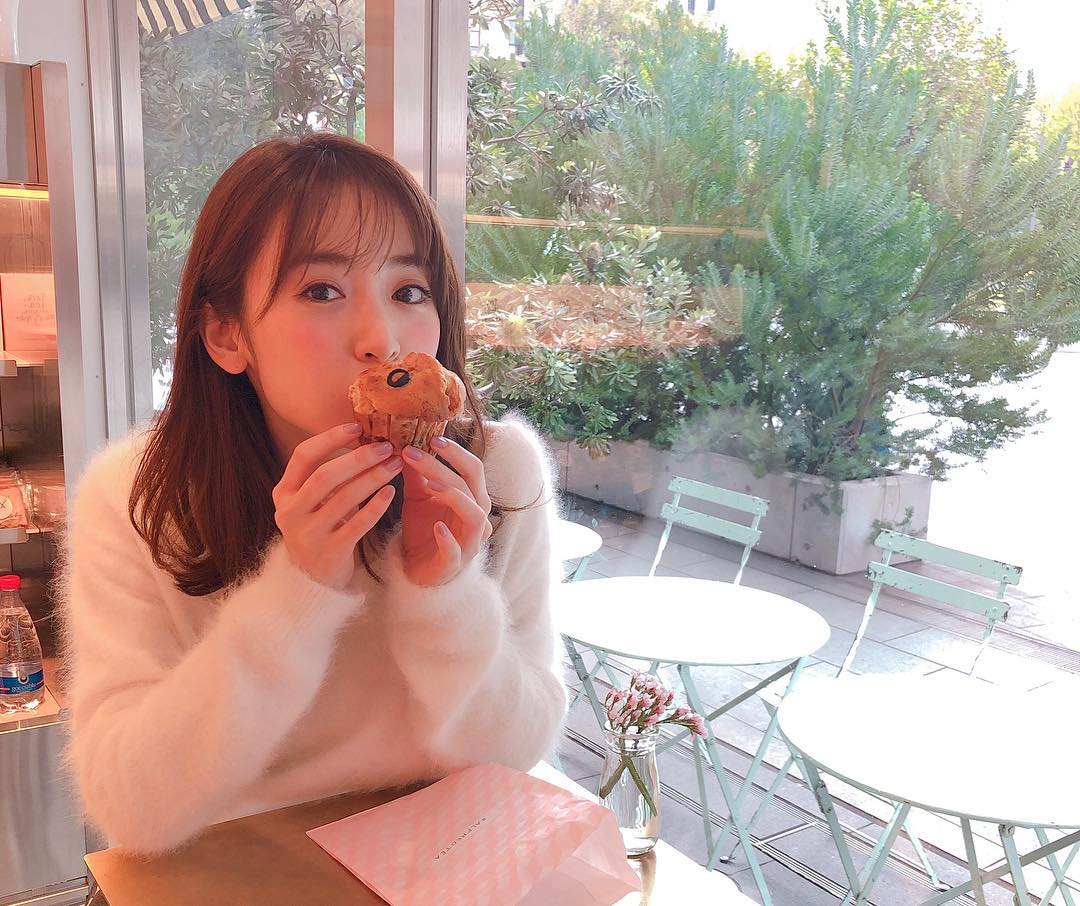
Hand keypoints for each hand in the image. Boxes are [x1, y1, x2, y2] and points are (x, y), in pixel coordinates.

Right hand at [273, 424, 403, 588]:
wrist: (314, 580)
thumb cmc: (320, 528)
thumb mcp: (312, 501)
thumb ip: (328, 474)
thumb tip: (362, 437)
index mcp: (284, 493)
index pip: (303, 456)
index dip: (329, 439)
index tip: (356, 426)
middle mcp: (290, 513)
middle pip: (325, 476)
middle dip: (358, 458)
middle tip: (386, 447)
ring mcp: (308, 535)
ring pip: (344, 499)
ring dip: (373, 478)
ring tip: (396, 465)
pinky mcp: (329, 554)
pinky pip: (356, 525)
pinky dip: (376, 507)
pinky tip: (391, 492)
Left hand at [399, 435, 492, 585]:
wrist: (417, 568)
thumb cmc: (424, 528)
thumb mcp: (417, 496)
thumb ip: (416, 473)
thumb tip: (405, 441)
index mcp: (472, 498)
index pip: (473, 469)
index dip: (456, 452)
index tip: (431, 438)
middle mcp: (477, 518)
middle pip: (470, 487)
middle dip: (446, 467)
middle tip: (418, 452)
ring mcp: (469, 542)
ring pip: (473, 516)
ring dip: (453, 497)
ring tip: (430, 485)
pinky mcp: (454, 564)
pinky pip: (456, 551)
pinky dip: (448, 539)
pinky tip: (436, 527)